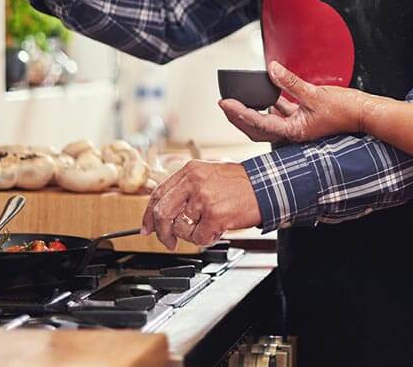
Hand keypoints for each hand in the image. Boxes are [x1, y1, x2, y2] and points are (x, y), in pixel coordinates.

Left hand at [141, 160, 260, 249]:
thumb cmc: (240, 183)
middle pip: (162, 213)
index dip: (149, 215)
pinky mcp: (214, 215)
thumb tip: (164, 212)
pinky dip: (207, 239)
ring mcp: (203, 198)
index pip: (159, 194)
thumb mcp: (209, 175)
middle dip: (162, 233)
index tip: (147, 228)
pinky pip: (199, 238)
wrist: (265, 186)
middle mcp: (194, 182)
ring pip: (180, 228)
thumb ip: (186, 189)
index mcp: (190, 170)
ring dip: (191, 235)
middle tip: (169, 241)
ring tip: (207, 227)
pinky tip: (218, 228)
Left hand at [219, 61, 367, 143]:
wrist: (364, 113)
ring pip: (268, 121)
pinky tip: (267, 95)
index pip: (259, 123)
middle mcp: (294, 132)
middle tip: (225, 105)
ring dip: (253, 112)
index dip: (239, 113)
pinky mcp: (305, 119)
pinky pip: (282, 113)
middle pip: (258, 128)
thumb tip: (272, 70)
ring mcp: (299, 126)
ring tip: (239, 100)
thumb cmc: (345, 110)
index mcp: (294, 131)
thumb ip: (290, 82)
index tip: (225, 103)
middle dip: (239, 117)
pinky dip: (272, 105)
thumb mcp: (315, 93)